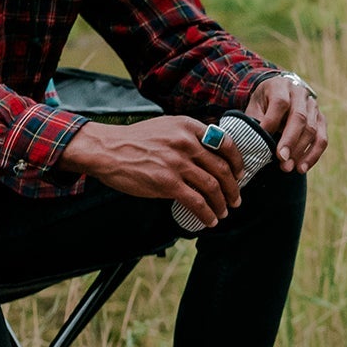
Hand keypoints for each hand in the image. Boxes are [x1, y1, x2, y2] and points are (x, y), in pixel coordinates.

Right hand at [63, 115, 243, 217]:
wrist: (107, 151)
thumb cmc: (135, 141)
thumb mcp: (166, 127)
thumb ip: (187, 135)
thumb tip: (209, 152)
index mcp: (188, 126)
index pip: (225, 143)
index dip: (237, 162)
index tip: (239, 174)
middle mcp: (186, 143)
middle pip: (222, 169)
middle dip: (233, 188)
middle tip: (236, 199)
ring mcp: (177, 163)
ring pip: (212, 187)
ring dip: (222, 203)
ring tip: (224, 212)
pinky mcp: (167, 183)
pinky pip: (197, 202)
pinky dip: (208, 214)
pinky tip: (210, 220)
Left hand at [247, 73, 327, 172]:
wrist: (279, 95)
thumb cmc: (263, 105)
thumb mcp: (254, 107)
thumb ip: (255, 121)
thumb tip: (256, 144)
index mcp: (280, 86)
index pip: (280, 103)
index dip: (272, 123)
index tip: (262, 142)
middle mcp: (300, 93)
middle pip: (299, 117)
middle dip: (290, 141)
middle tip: (281, 160)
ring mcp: (313, 106)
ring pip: (312, 129)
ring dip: (301, 151)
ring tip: (288, 168)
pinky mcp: (321, 120)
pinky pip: (322, 139)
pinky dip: (313, 155)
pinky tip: (302, 168)